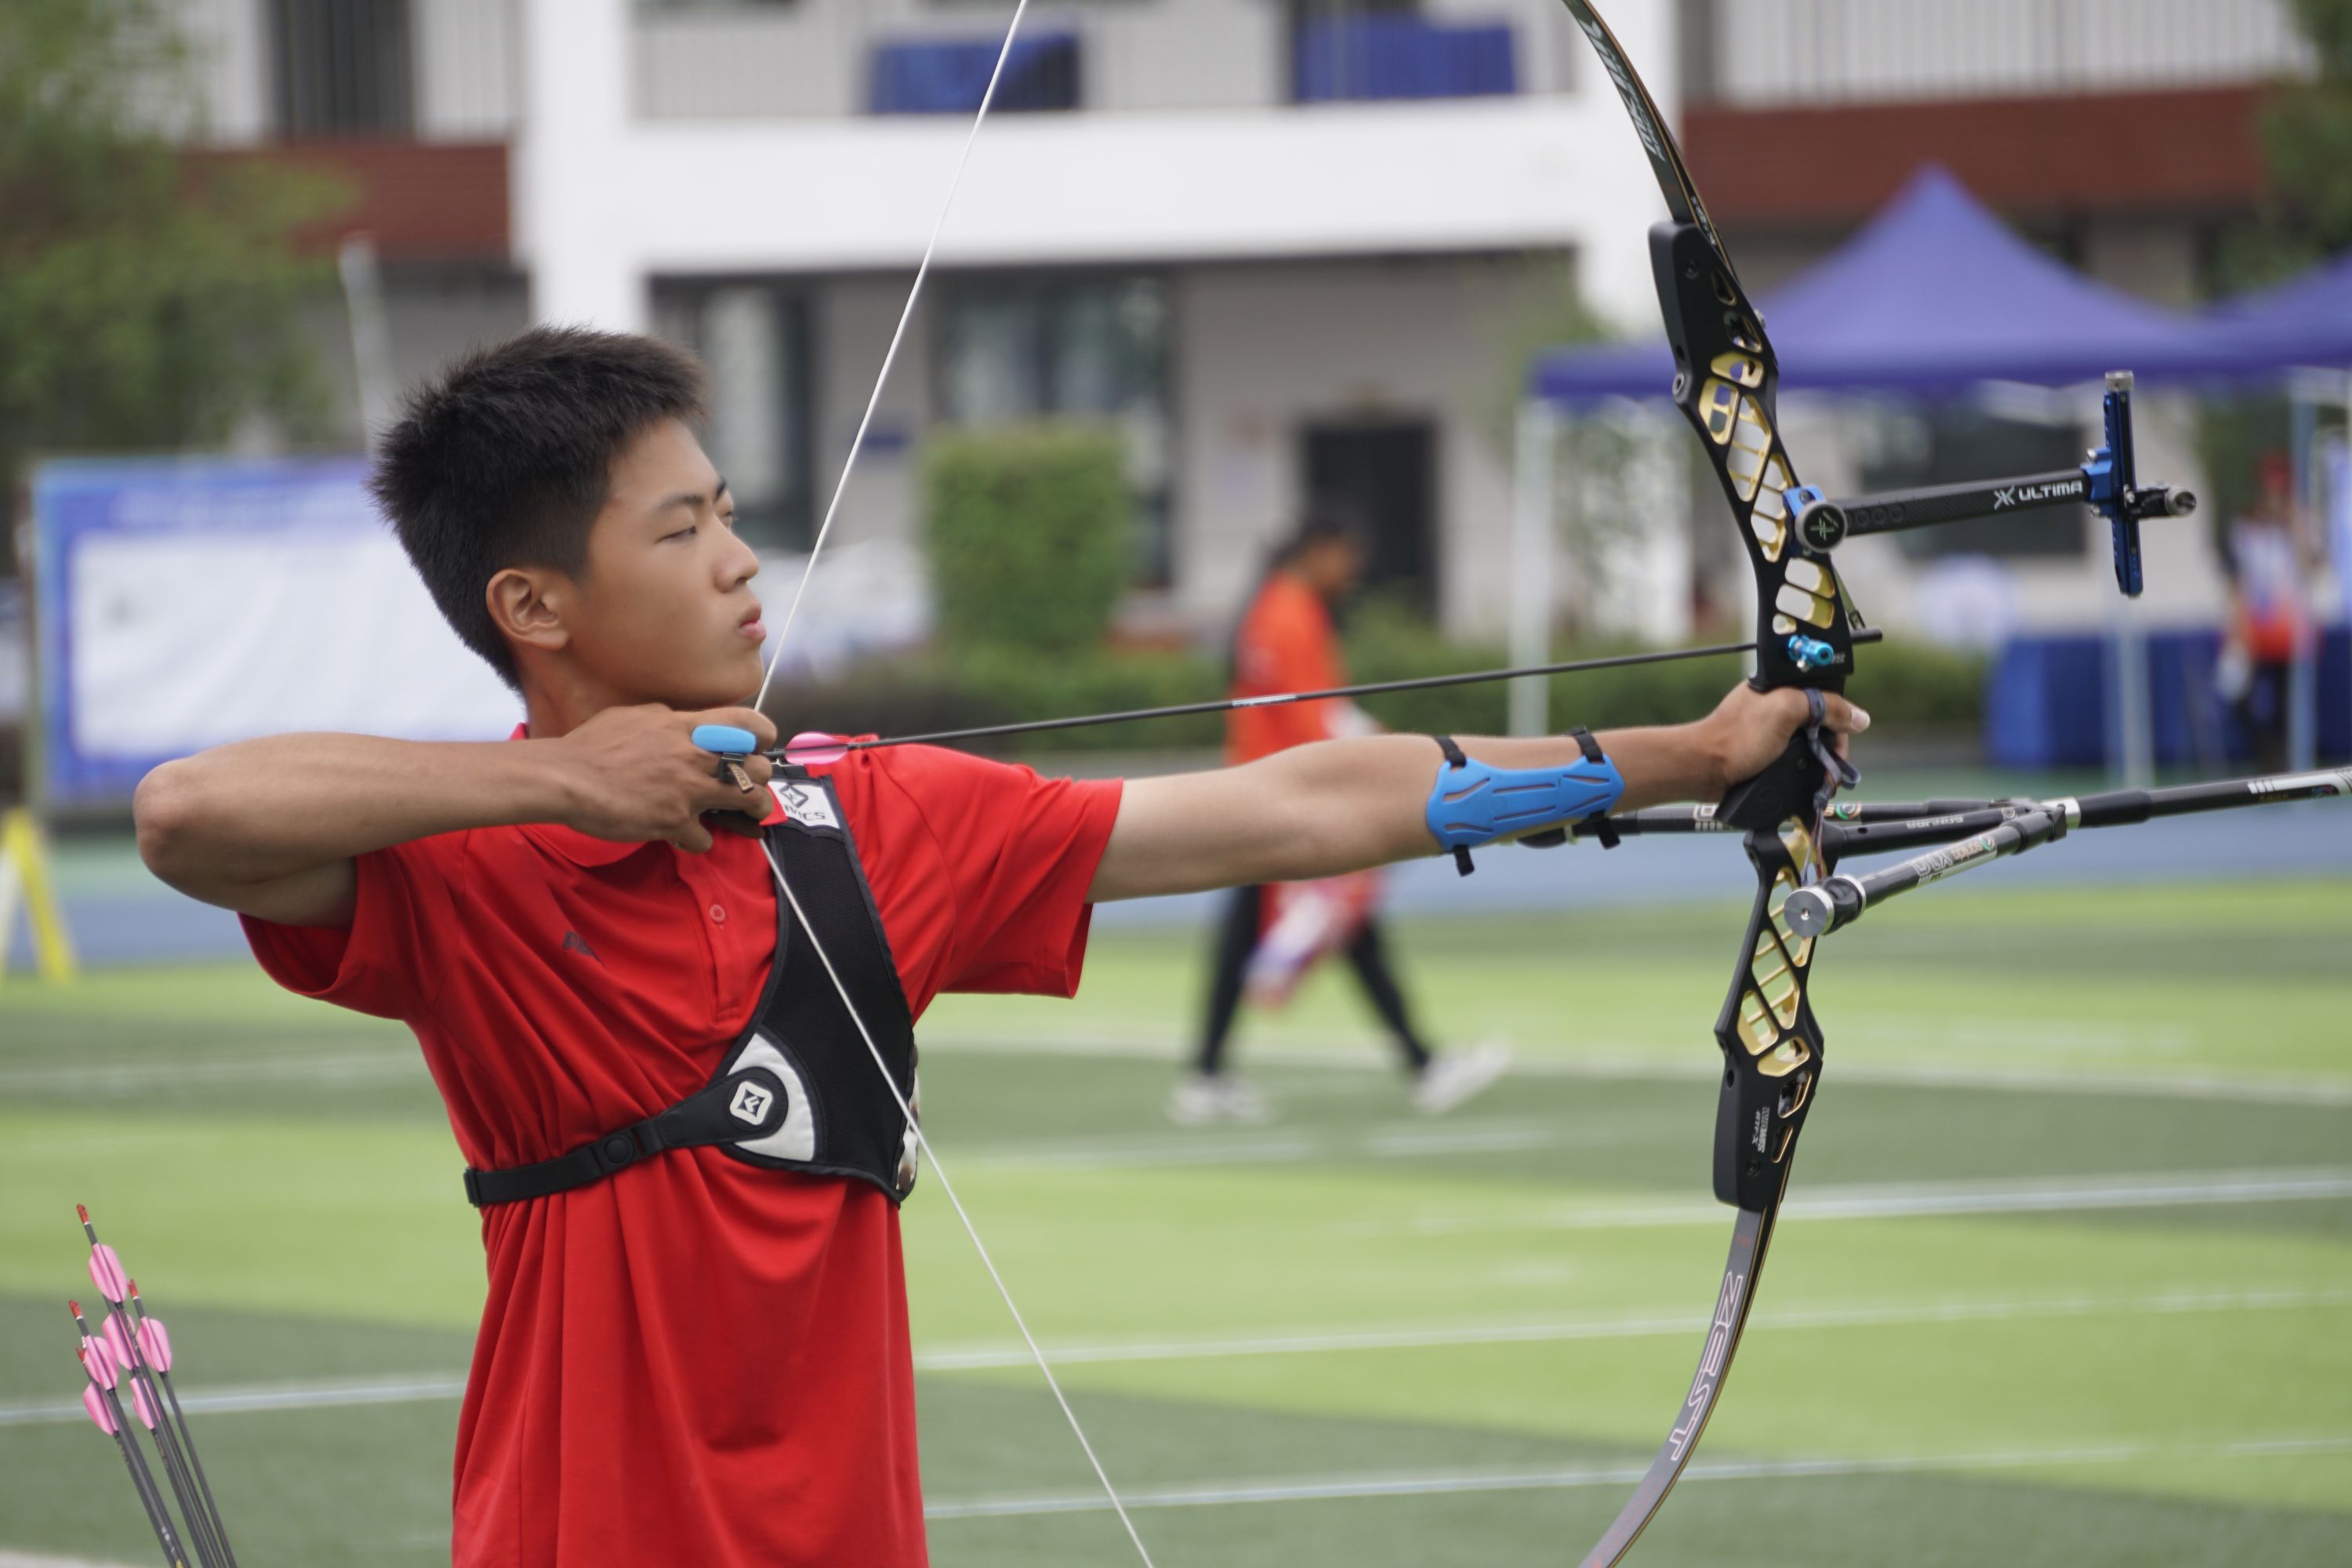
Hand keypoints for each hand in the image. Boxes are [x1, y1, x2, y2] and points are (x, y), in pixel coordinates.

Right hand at [549, 705, 776, 851]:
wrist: (565, 778)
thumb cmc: (591, 745)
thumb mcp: (634, 716)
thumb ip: (665, 719)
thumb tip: (677, 721)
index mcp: (687, 726)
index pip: (749, 723)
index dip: (763, 735)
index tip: (757, 745)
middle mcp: (696, 757)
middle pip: (760, 768)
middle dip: (761, 779)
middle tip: (749, 786)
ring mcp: (689, 791)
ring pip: (752, 803)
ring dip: (751, 813)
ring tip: (741, 816)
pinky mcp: (676, 823)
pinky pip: (705, 838)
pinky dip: (696, 840)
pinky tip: (683, 836)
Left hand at [1699, 683, 1868, 796]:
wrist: (1705, 770)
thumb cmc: (1737, 737)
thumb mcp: (1785, 711)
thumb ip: (1824, 706)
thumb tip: (1859, 718)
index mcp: (1782, 687)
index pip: (1826, 695)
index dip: (1840, 716)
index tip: (1846, 735)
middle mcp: (1779, 707)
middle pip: (1823, 723)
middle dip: (1833, 745)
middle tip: (1834, 764)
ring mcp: (1773, 732)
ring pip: (1812, 744)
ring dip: (1823, 762)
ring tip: (1825, 780)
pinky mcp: (1768, 754)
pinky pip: (1798, 760)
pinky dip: (1808, 772)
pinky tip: (1812, 783)